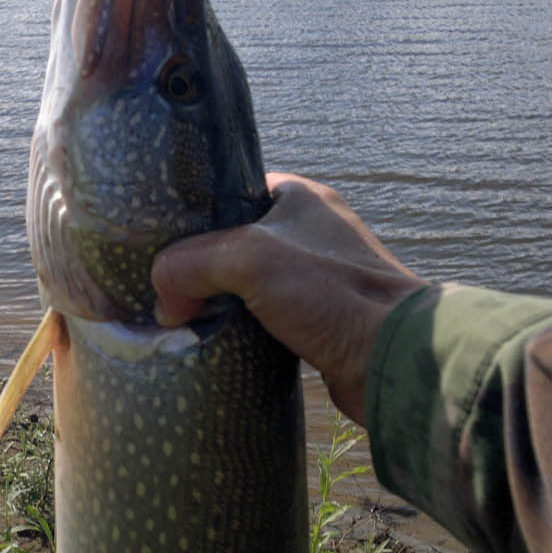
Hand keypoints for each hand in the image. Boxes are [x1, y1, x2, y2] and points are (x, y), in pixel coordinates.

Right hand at [151, 173, 425, 424]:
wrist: (393, 360)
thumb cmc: (331, 293)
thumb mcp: (246, 259)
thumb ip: (189, 263)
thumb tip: (162, 300)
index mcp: (299, 198)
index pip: (229, 192)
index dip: (193, 216)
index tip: (159, 240)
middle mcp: (309, 233)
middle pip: (231, 242)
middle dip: (198, 266)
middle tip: (164, 285)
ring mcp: (313, 279)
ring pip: (244, 284)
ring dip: (217, 301)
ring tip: (181, 315)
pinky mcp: (314, 321)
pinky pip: (261, 318)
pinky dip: (237, 328)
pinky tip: (213, 340)